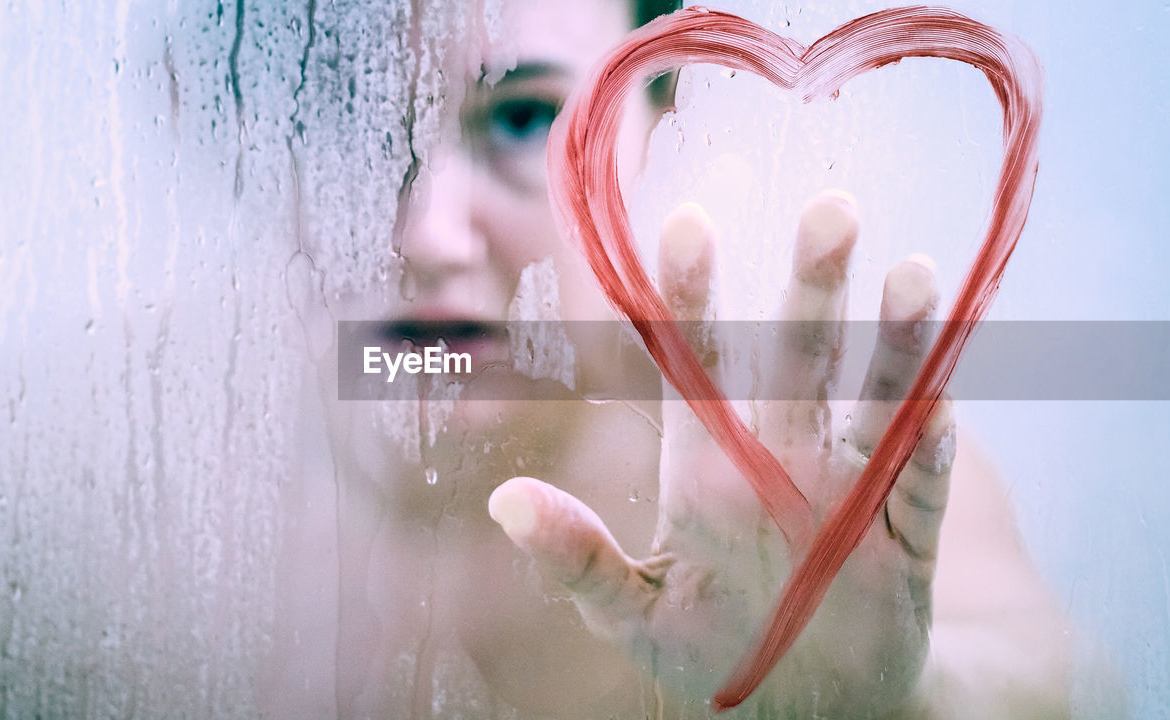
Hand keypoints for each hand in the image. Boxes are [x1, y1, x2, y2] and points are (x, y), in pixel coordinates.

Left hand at [489, 192, 954, 716]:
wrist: (811, 705)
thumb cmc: (712, 651)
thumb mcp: (634, 612)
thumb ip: (577, 557)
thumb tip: (504, 499)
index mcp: (707, 468)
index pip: (698, 367)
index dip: (693, 299)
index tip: (688, 224)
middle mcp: (782, 459)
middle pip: (798, 360)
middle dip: (814, 288)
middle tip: (833, 208)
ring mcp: (848, 491)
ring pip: (874, 402)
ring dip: (895, 343)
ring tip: (913, 273)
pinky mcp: (905, 537)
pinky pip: (920, 486)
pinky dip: (929, 449)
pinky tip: (938, 403)